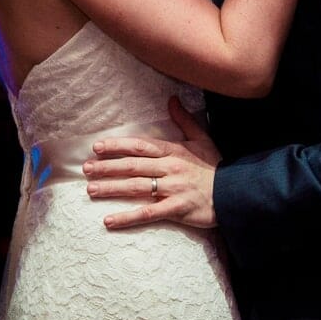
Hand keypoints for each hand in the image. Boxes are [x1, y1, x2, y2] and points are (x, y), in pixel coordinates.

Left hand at [84, 96, 220, 228]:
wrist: (234, 193)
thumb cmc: (215, 167)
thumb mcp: (202, 139)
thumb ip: (184, 120)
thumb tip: (172, 99)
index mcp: (173, 151)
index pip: (140, 146)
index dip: (118, 146)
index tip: (97, 147)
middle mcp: (170, 168)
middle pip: (133, 166)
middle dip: (107, 167)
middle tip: (86, 169)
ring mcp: (173, 188)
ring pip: (137, 187)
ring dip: (112, 188)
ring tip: (91, 190)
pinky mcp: (177, 209)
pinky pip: (149, 213)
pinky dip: (128, 217)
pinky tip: (109, 220)